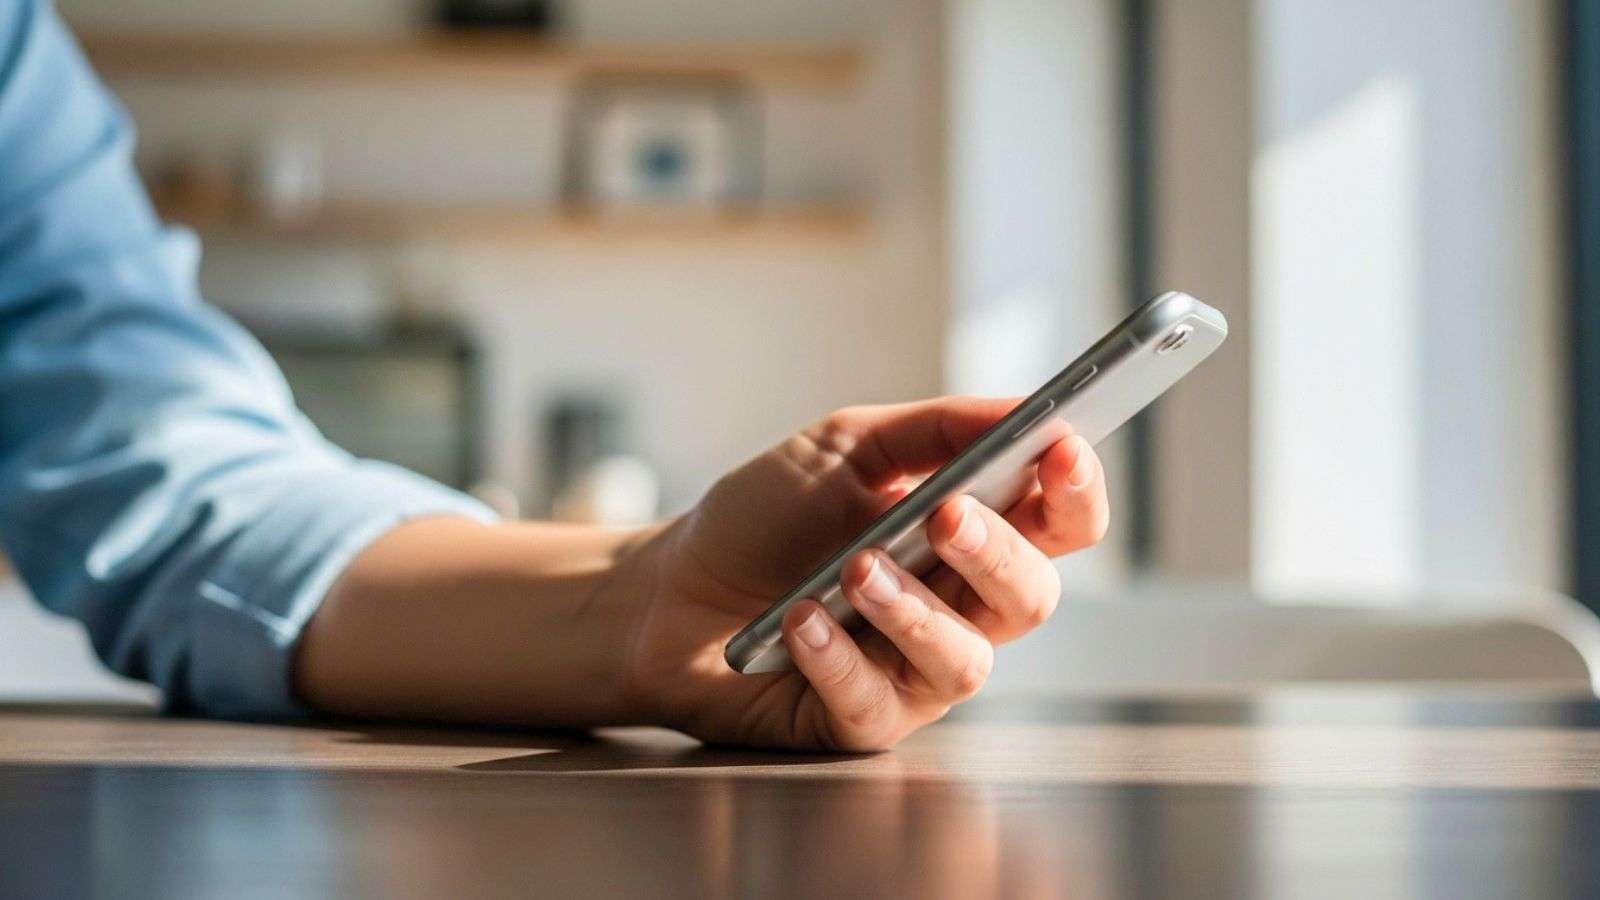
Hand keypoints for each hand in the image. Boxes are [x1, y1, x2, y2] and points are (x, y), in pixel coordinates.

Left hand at [620, 396, 1109, 750]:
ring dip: (912, 610)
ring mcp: (912, 671)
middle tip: (944, 516)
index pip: (1058, 524)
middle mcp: (957, 608)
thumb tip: (1029, 406)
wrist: (667, 589)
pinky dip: (837, 656)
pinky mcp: (859, 721)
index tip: (1062, 450)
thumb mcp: (845, 447)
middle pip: (1030, 596)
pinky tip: (801, 622)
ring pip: (963, 661)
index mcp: (969, 536)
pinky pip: (875, 704)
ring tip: (854, 570)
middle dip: (996, 552)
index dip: (1076, 492)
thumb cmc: (764, 518)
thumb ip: (936, 429)